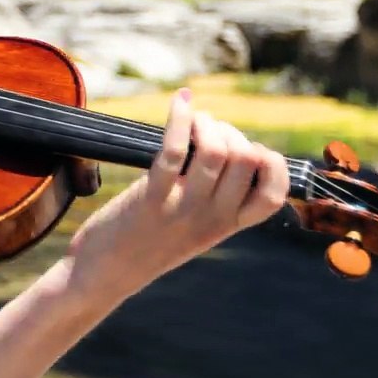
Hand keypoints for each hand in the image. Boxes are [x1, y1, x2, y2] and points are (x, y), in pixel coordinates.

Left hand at [63, 88, 289, 298]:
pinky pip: (174, 151)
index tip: (249, 149)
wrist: (104, 274)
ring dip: (207, 122)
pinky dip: (180, 119)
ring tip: (193, 118)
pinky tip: (180, 103)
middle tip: (206, 129)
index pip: (274, 195)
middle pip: (247, 160)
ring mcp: (182, 209)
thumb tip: (224, 143)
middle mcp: (211, 219)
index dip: (271, 163)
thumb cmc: (146, 241)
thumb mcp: (192, 225)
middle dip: (230, 131)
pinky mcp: (150, 199)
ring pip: (216, 151)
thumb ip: (212, 197)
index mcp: (227, 226)